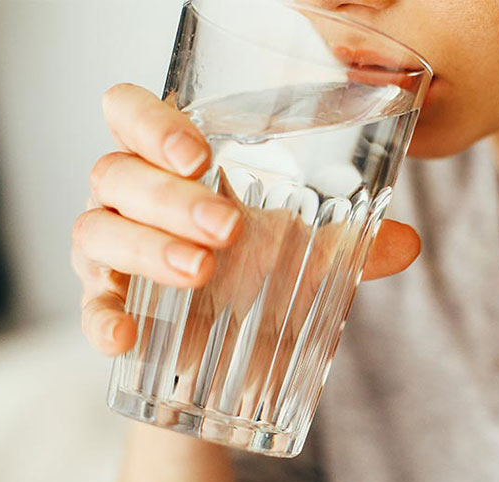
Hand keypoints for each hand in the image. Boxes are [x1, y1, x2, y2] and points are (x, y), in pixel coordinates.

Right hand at [72, 83, 420, 359]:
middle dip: (170, 197)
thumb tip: (409, 243)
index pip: (131, 113)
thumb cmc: (259, 273)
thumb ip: (352, 244)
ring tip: (202, 271)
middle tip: (227, 228)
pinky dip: (102, 317)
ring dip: (147, 248)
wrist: (230, 350)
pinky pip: (89, 304)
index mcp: (173, 164)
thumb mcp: (307, 254)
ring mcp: (111, 248)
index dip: (152, 123)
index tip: (200, 154)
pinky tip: (125, 337)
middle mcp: (132, 197)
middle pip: (117, 171)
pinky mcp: (107, 302)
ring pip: (97, 228)